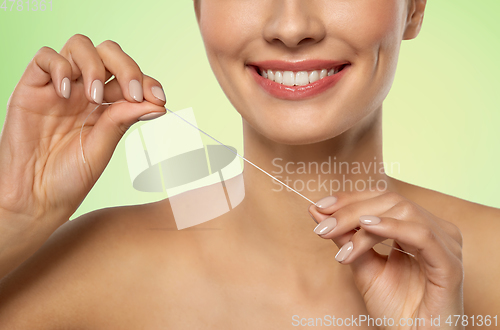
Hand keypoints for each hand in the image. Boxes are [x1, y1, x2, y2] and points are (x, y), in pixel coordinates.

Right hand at [0, 34, 166, 222]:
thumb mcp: (102, 148)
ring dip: (95, 66)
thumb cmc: (69, 178)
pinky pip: (45, 56)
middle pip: (109, 54)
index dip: (148, 81)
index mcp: (107, 106)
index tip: (159, 99)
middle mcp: (84, 91)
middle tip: (132, 93)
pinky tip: (66, 93)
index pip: (131, 78)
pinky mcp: (32, 87)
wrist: (34, 197)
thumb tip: (158, 104)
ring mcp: (59, 87)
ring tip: (95, 97)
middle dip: (127, 67)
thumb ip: (122, 120)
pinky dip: (59, 67)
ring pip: (80, 46)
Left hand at [309, 191, 463, 328]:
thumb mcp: (363, 266)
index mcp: (416, 228)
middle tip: (323, 225)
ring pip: (404, 212)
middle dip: (351, 210)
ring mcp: (446, 245)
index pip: (383, 200)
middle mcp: (435, 230)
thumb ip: (345, 237)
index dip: (351, 199)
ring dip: (363, 222)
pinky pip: (422, 235)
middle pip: (392, 201)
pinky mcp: (449, 264)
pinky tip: (367, 228)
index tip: (320, 206)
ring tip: (337, 237)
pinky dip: (392, 227)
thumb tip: (317, 210)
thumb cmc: (395, 308)